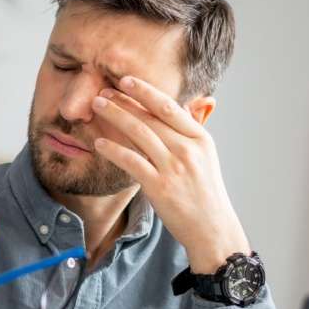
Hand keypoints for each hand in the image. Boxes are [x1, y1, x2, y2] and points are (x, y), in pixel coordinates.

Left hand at [90, 75, 249, 272]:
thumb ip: (190, 131)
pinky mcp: (159, 187)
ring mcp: (173, 168)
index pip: (169, 106)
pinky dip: (114, 150)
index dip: (145, 91)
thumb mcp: (205, 157)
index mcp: (200, 138)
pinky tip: (99, 143)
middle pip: (151, 117)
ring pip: (139, 134)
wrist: (212, 229)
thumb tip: (180, 106)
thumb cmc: (205, 193)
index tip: (126, 80)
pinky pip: (131, 162)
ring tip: (97, 106)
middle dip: (124, 101)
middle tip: (102, 91)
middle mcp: (188, 149)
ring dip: (115, 116)